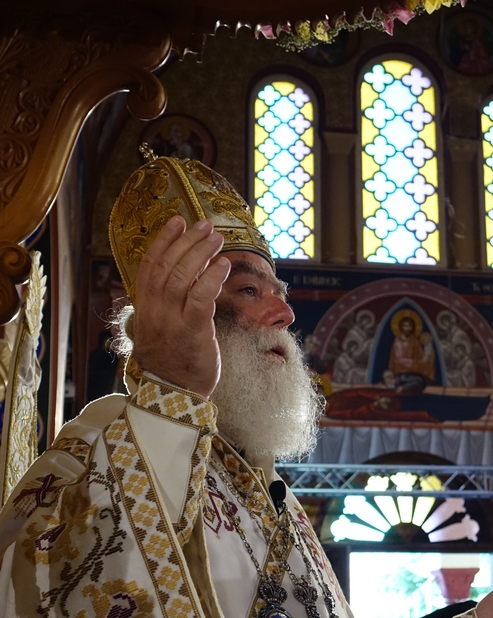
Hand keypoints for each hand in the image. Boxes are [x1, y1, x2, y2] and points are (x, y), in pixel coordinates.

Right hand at [132, 216, 230, 397]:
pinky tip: (222, 264)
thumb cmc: (173, 363)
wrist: (176, 396)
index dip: (163, 241)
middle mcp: (154, 313)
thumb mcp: (159, 331)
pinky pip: (200, 297)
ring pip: (182, 277)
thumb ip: (162, 306)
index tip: (176, 221)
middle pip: (167, 267)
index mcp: (145, 310)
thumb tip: (178, 278)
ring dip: (201, 253)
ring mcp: (171, 322)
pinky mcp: (192, 332)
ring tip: (216, 238)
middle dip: (187, 241)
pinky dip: (211, 277)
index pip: (149, 266)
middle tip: (205, 225)